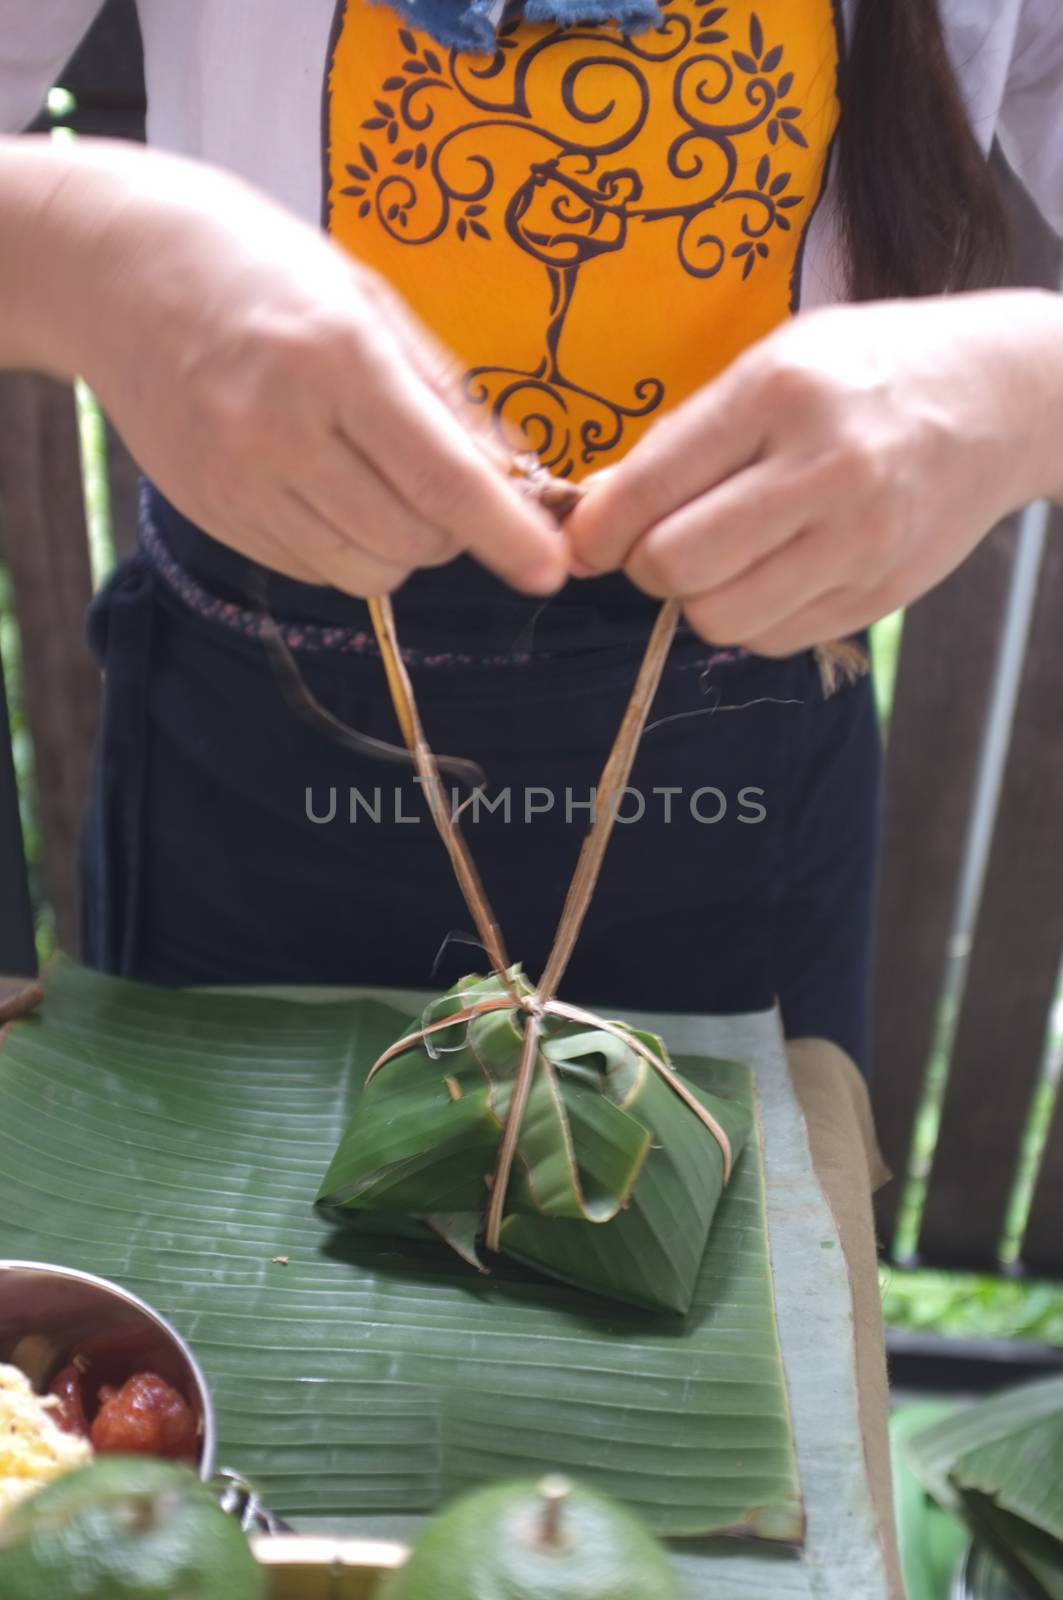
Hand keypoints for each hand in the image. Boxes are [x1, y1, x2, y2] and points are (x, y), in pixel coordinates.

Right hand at [10, 139, 564, 596]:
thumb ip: (447, 394)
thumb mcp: (369, 301)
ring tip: (380, 481)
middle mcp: (282, 429)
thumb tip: (517, 474)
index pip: (442, 479)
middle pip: (411, 539)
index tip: (550, 569)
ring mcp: (240, 481)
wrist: (122, 271)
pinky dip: (342, 547)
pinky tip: (325, 486)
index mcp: (338, 359)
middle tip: (444, 482)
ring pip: (364, 570)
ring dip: (400, 546)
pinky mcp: (214, 514)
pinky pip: (313, 568)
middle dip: (453, 531)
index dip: (506, 533)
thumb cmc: (263, 271)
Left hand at [567, 293, 1062, 653]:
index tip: (586, 542)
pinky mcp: (882, 593)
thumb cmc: (868, 372)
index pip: (653, 487)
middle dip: (646, 566)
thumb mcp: (774, 364)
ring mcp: (861, 539)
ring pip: (721, 619)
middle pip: (677, 566)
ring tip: (720, 559)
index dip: (598, 530)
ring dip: (697, 601)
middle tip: (658, 546)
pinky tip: (770, 574)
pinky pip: (773, 640)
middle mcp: (826, 468)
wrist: (1001, 399)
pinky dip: (750, 619)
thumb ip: (686, 437)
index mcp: (782, 392)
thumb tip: (598, 508)